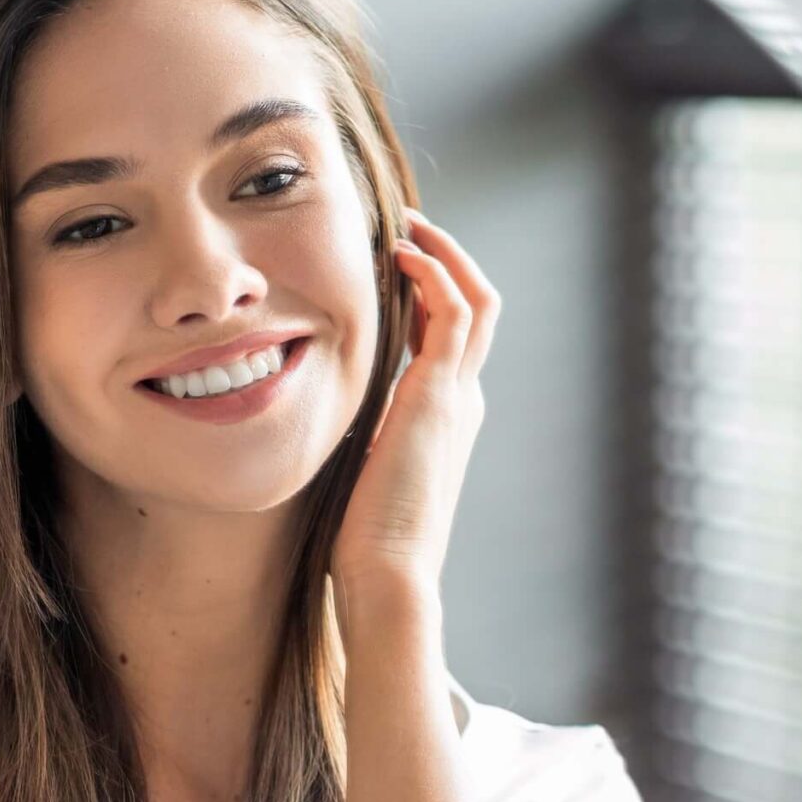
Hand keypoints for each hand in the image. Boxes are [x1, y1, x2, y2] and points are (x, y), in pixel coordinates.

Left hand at [330, 209, 497, 611]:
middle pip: (477, 311)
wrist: (389, 573)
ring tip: (409, 229)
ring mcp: (458, 396)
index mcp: (443, 420)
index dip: (425, 298)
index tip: (392, 269)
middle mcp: (461, 401)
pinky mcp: (442, 394)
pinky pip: (455, 311)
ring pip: (477, 301)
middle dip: (446, 263)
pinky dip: (436, 274)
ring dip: (446, 255)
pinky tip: (404, 256)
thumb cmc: (365, 540)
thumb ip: (358, 438)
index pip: (447, 340)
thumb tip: (324, 425)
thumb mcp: (361, 473)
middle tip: (409, 231)